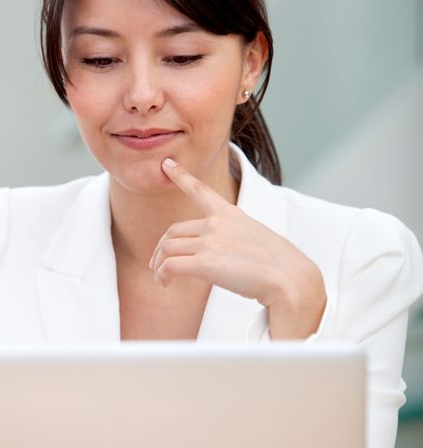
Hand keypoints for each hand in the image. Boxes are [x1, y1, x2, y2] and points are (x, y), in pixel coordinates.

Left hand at [149, 158, 326, 338]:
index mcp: (231, 215)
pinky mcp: (204, 262)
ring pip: (167, 249)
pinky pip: (170, 265)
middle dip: (161, 249)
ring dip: (159, 265)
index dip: (181, 176)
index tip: (166, 164)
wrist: (290, 279)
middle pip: (173, 232)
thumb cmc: (280, 267)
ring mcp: (210, 241)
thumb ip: (234, 240)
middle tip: (158, 265)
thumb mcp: (257, 240)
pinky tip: (165, 283)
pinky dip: (162, 274)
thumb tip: (222, 256)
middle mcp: (217, 223)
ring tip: (161, 279)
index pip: (200, 191)